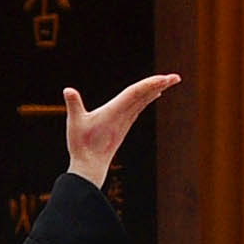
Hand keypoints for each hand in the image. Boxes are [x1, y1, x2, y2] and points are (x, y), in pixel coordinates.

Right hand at [62, 73, 181, 187]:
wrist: (90, 167)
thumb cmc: (82, 145)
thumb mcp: (75, 122)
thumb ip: (73, 104)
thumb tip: (67, 90)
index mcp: (114, 111)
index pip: (135, 93)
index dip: (149, 84)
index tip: (164, 78)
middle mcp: (123, 115)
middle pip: (144, 96)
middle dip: (160, 85)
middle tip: (176, 77)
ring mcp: (124, 121)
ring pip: (143, 101)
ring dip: (155, 90)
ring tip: (166, 81)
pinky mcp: (122, 126)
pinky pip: (138, 108)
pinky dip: (146, 98)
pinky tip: (152, 95)